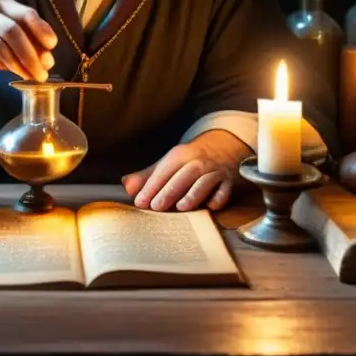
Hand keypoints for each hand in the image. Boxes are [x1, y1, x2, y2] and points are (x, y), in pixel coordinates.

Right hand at [0, 0, 58, 81]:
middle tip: (42, 72)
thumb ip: (27, 41)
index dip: (42, 30)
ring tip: (31, 76)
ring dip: (19, 64)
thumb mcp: (6, 30)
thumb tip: (47, 61)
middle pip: (14, 31)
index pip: (27, 13)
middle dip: (32, 54)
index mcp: (3, 3)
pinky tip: (13, 72)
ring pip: (1, 45)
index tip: (52, 46)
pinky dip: (3, 66)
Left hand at [121, 130, 251, 211]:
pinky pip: (224, 190)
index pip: (164, 171)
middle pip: (184, 176)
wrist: (222, 147)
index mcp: (180, 156)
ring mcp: (215, 171)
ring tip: (181, 208)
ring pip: (205, 182)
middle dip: (169, 191)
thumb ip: (147, 176)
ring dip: (193, 195)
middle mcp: (198, 162)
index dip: (151, 186)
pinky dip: (219, 198)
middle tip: (156, 207)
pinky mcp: (228, 182)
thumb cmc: (189, 161)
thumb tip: (127, 186)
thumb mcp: (168, 163)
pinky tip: (211, 207)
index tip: (140, 201)